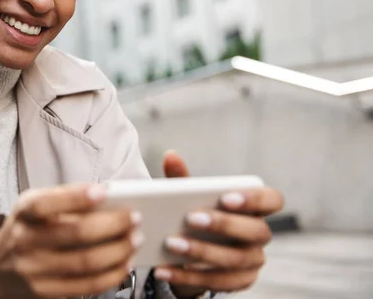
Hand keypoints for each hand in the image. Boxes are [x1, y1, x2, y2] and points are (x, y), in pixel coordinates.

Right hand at [0, 184, 143, 297]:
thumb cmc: (26, 229)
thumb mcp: (33, 206)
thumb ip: (64, 199)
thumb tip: (107, 195)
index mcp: (24, 213)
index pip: (47, 204)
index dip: (76, 197)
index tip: (104, 192)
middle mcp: (26, 241)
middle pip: (76, 233)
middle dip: (112, 225)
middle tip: (135, 218)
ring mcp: (34, 270)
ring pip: (86, 262)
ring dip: (118, 251)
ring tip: (135, 240)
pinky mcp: (46, 292)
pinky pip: (86, 286)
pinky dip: (111, 275)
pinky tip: (124, 264)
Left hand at [159, 150, 283, 297]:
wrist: (190, 257)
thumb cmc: (195, 218)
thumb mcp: (189, 199)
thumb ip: (183, 180)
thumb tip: (170, 155)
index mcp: (253, 208)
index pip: (273, 200)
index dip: (255, 199)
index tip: (226, 197)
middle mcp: (259, 235)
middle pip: (255, 231)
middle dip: (223, 224)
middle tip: (191, 218)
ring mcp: (252, 261)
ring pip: (235, 259)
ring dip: (201, 252)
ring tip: (171, 244)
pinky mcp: (239, 282)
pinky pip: (217, 282)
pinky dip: (187, 277)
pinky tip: (165, 269)